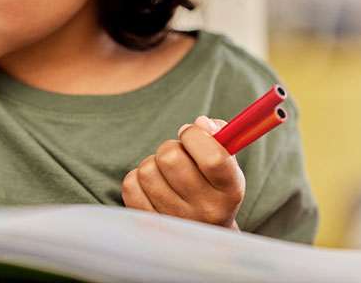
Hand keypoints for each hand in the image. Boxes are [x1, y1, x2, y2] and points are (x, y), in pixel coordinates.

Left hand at [121, 115, 244, 228]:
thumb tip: (199, 124)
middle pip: (171, 159)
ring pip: (147, 171)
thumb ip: (218, 134)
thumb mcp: (226, 162)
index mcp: (230, 191)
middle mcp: (206, 210)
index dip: (194, 136)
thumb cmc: (214, 187)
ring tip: (165, 174)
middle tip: (177, 155)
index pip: (211, 157)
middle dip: (170, 147)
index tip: (190, 133)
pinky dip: (137, 178)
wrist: (205, 237)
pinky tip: (152, 185)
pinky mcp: (150, 225)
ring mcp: (177, 221)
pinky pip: (130, 186)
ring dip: (153, 164)